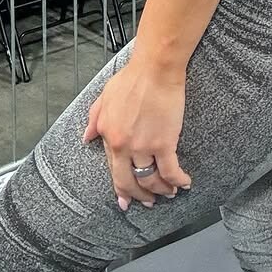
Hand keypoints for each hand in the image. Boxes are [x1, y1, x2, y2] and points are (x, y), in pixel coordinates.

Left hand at [81, 57, 191, 210]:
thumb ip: (94, 119)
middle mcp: (124, 146)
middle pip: (130, 182)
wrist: (155, 68)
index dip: (121, 189)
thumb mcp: (104, 97)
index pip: (114, 171)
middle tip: (148, 202)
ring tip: (168, 192)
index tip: (125, 200)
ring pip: (151, 179)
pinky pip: (170, 170)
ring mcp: (144, 146)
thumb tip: (86, 137)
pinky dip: (178, 180)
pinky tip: (184, 183)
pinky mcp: (165, 142)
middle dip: (139, 196)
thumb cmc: (133, 77)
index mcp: (109, 136)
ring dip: (160, 190)